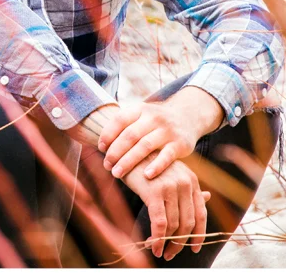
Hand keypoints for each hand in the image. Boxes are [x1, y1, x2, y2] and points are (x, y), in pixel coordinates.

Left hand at [99, 87, 223, 179]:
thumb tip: (98, 145)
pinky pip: (167, 156)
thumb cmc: (155, 122)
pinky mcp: (180, 143)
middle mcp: (154, 117)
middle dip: (115, 152)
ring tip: (117, 173)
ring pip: (145, 146)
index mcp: (140, 109)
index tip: (100, 148)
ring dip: (129, 161)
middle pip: (130, 135)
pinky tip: (146, 176)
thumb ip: (123, 126)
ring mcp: (167, 130)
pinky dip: (156, 165)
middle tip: (106, 166)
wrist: (187, 116)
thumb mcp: (140, 115)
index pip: (120, 120)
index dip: (108, 134)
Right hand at [121, 157, 209, 260]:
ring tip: (159, 251)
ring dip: (166, 243)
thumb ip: (189, 188)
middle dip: (180, 243)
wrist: (128, 151)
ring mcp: (171, 187)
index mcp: (191, 180)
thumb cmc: (149, 164)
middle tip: (170, 254)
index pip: (201, 214)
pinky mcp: (155, 192)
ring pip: (174, 225)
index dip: (198, 235)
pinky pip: (160, 223)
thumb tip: (207, 199)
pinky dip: (157, 238)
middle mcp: (184, 183)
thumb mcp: (173, 174)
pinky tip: (153, 246)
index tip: (193, 248)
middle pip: (188, 223)